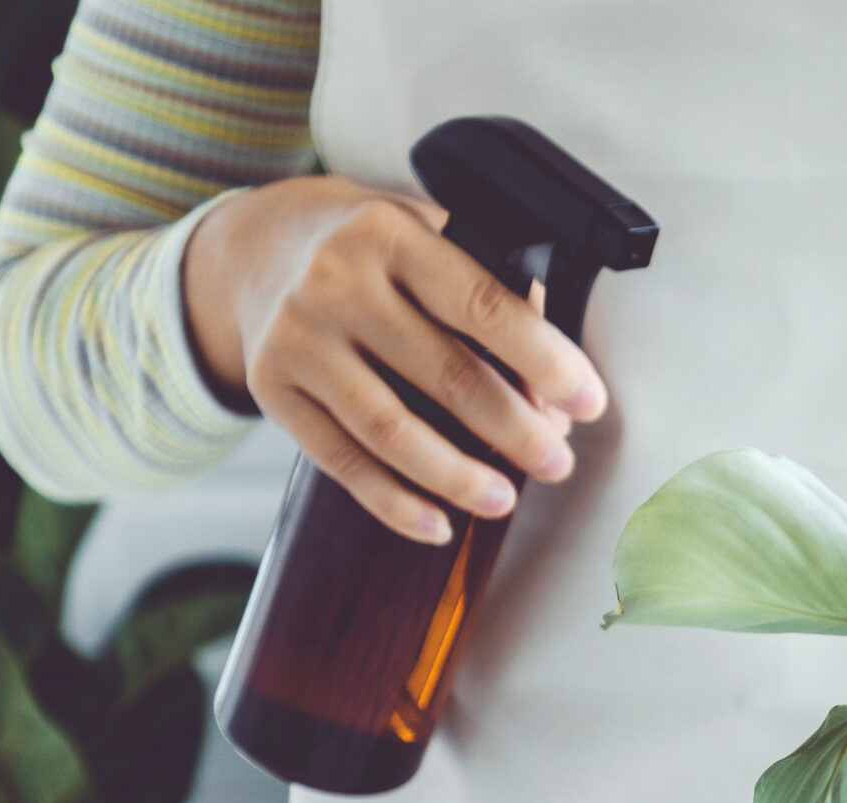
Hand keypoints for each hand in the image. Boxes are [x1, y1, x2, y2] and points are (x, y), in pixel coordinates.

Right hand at [182, 175, 607, 543]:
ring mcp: (298, 339)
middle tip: (557, 462)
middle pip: (444, 375)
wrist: (258, 247)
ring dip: (459, 477)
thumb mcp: (427, 237)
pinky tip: (438, 523)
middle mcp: (336, 283)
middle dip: (514, 431)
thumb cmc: (372, 251)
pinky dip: (394, 503)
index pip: (482, 305)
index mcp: (391, 235)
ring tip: (505, 498)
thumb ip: (490, 294)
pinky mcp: (272, 389)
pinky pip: (342, 461)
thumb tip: (549, 392)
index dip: (544, 361)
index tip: (588, 403)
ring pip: (391, 431)